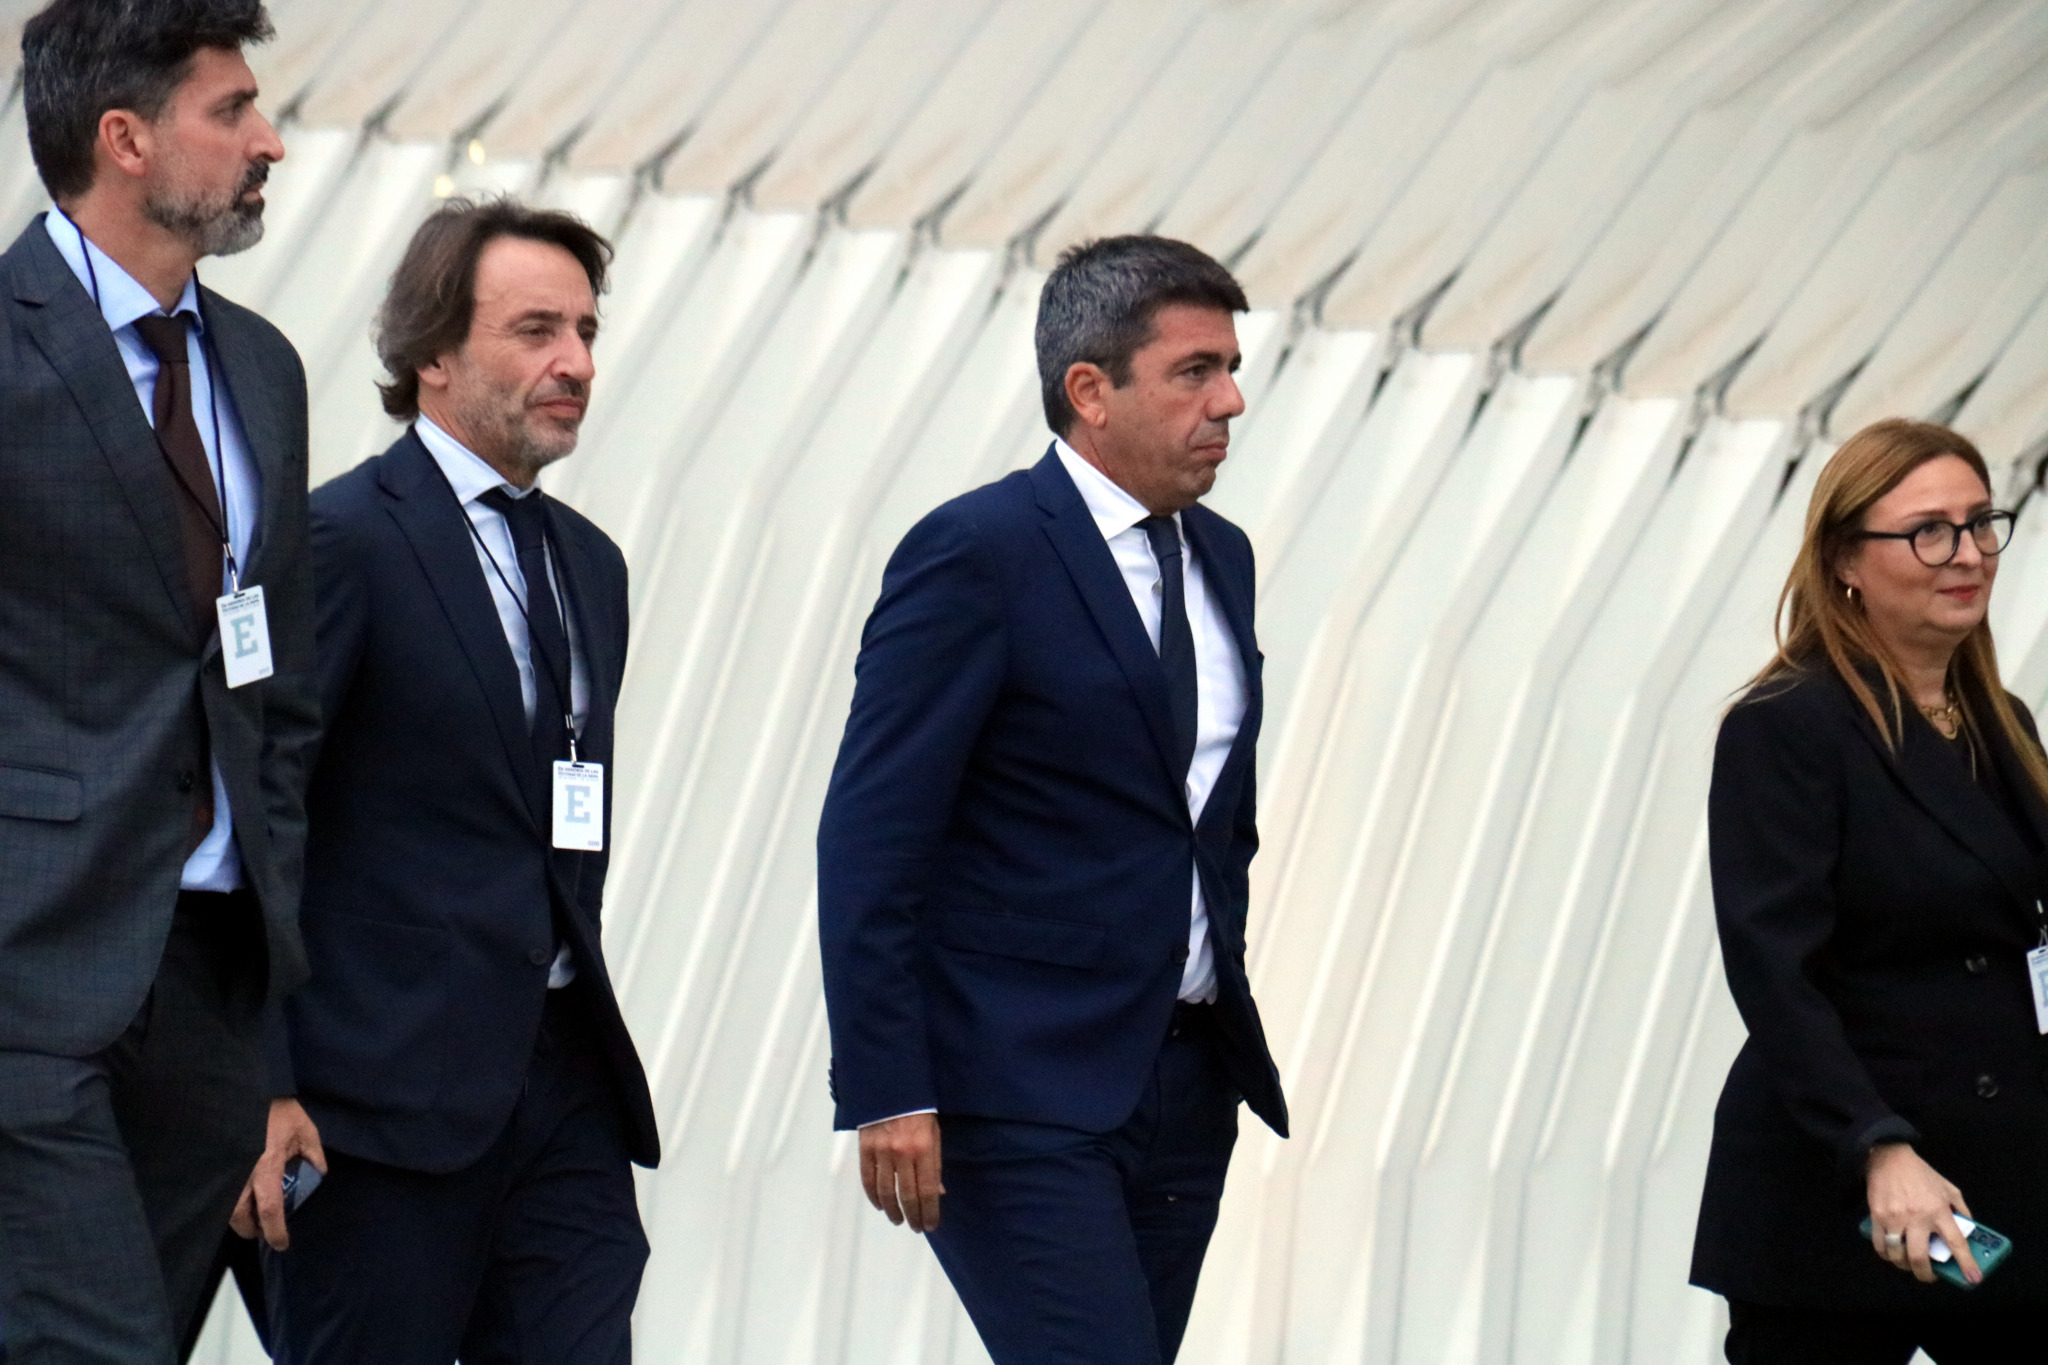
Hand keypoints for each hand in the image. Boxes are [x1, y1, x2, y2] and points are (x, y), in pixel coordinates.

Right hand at [230, 1097, 326, 1250]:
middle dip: (251, 1230)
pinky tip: (244, 1202)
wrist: (251, 1091)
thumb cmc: (282, 1111)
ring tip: (256, 1220)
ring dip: (240, 1219)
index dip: (274, 1230)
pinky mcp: (221, 1163)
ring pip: (226, 1207)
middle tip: (265, 1233)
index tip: (282, 1243)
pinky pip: (222, 1192)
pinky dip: (231, 1203)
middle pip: (239, 1215)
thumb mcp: (306, 1131)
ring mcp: (228, 1167)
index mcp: (267, 1164)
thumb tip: (319, 1175)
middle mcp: (243, 1171)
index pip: (269, 1207)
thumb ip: (314, 1156)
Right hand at [858, 1112, 942, 1232]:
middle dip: (913, 1216)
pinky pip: (868, 1178)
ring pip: (886, 1191)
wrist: (892, 1087)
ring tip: (899, 1220)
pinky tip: (880, 1205)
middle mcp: (903, 1152)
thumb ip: (935, 1163)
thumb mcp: (934, 1134)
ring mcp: (882, 1151)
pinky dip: (874, 1196)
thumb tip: (938, 1193)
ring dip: (893, 1211)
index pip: (928, 1190)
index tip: (931, 1224)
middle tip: (916, 1228)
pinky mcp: (865, 1148)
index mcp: (924, 1148)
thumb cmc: (919, 1110)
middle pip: (908, 1195)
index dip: (930, 1212)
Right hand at [1866, 1142, 1979, 1284]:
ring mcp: (1895, 1218)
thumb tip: (1967, 1230)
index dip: (1966, 1263)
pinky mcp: (1877, 1215)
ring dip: (1904, 1265)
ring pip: (1898, 1254)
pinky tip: (1892, 1253)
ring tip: (1909, 1264)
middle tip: (1930, 1277)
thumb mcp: (1949, 1188)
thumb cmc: (1921, 1174)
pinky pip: (1880, 1244)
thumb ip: (1961, 1209)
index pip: (1956, 1242)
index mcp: (1939, 1210)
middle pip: (1920, 1257)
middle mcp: (1917, 1217)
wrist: (1889, 1156)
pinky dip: (1886, 1254)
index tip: (1973, 1278)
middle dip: (1926, 1275)